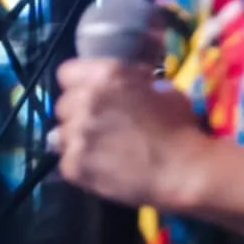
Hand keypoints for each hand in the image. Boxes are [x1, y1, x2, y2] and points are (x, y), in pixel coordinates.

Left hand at [52, 58, 206, 211]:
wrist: (183, 171)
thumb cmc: (180, 128)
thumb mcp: (162, 89)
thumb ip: (133, 81)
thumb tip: (125, 82)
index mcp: (106, 75)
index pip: (66, 73)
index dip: (78, 85)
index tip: (88, 95)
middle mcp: (85, 100)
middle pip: (62, 105)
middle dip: (77, 114)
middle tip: (99, 126)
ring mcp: (76, 134)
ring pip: (60, 134)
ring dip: (76, 139)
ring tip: (99, 150)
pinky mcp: (73, 165)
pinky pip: (64, 162)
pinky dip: (80, 166)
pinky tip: (100, 169)